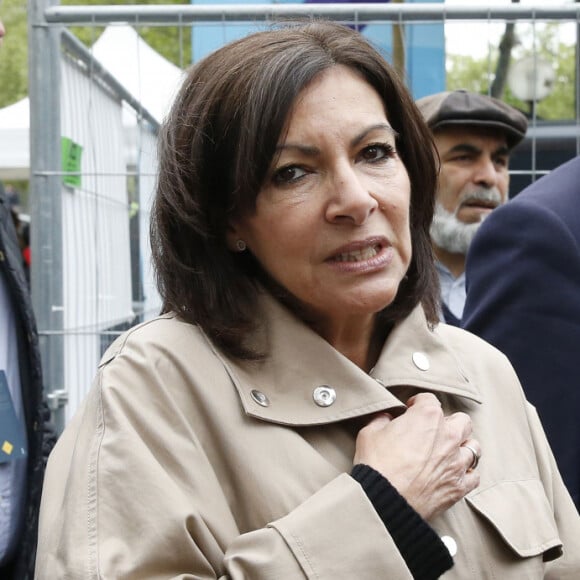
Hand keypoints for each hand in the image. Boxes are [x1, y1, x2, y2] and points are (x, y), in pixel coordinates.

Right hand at [354, 392, 480, 519]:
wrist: (385, 500)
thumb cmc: (376, 463)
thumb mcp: (369, 433)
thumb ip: (381, 420)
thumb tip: (386, 419)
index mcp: (427, 416)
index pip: (429, 400)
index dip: (417, 404)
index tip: (410, 410)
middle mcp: (448, 436)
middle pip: (462, 421)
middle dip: (449, 422)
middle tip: (433, 430)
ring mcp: (457, 462)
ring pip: (474, 447)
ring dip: (462, 447)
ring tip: (449, 451)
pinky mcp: (459, 486)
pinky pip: (474, 476)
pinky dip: (466, 474)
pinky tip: (455, 474)